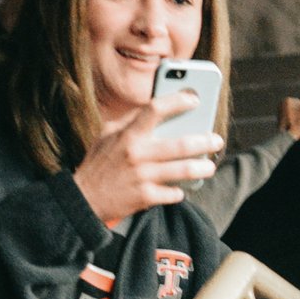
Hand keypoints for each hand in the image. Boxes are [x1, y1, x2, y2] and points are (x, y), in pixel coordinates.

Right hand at [72, 96, 222, 225]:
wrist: (83, 199)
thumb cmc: (99, 163)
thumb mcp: (107, 135)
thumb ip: (131, 121)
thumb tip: (158, 108)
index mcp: (127, 134)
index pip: (155, 109)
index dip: (177, 101)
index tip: (194, 99)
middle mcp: (136, 154)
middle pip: (180, 144)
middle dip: (204, 142)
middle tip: (216, 140)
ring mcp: (142, 176)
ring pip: (184, 170)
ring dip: (202, 168)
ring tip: (210, 166)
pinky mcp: (146, 197)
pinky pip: (174, 193)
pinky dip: (180, 190)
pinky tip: (181, 188)